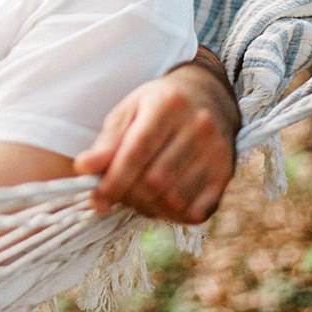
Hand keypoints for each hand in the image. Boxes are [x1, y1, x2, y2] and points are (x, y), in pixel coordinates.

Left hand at [72, 61, 237, 223]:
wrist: (207, 95)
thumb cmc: (158, 105)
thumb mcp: (128, 110)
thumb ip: (107, 141)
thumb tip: (84, 169)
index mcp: (167, 105)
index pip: (137, 153)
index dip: (114, 181)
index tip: (97, 199)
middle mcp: (198, 126)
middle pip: (155, 181)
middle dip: (128, 196)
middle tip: (116, 196)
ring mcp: (217, 151)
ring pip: (174, 200)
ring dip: (148, 208)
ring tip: (136, 197)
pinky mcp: (227, 172)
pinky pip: (196, 211)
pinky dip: (172, 215)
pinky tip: (160, 202)